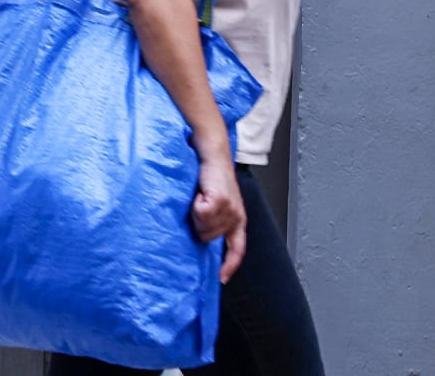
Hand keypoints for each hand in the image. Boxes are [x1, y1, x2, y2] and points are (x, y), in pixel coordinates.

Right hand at [189, 154, 246, 280]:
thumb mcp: (218, 204)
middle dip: (200, 226)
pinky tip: (200, 193)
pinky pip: (200, 214)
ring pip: (203, 228)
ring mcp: (229, 209)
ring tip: (201, 198)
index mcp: (238, 220)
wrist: (212, 155)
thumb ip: (214, 222)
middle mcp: (236, 217)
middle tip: (199, 207)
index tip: (222, 278)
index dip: (230, 265)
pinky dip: (196, 205)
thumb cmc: (211, 179)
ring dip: (197, 214)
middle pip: (208, 239)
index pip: (238, 249)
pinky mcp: (220, 201)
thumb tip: (202, 240)